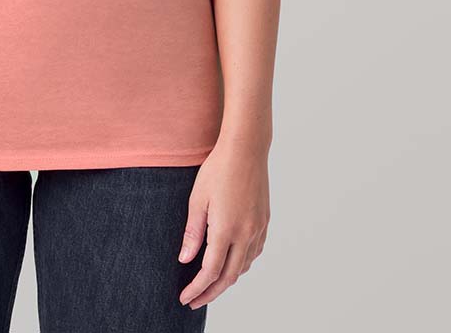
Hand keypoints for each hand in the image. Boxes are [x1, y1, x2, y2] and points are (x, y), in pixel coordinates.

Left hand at [176, 137, 269, 309]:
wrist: (246, 149)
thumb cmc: (218, 169)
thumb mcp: (197, 199)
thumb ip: (193, 232)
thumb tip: (186, 260)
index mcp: (226, 229)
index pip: (210, 272)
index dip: (197, 289)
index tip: (185, 298)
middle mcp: (246, 234)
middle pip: (229, 277)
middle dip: (211, 293)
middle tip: (195, 300)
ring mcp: (258, 228)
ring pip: (243, 266)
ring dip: (227, 279)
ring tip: (210, 283)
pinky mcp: (264, 221)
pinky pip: (254, 252)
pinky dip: (241, 264)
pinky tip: (231, 261)